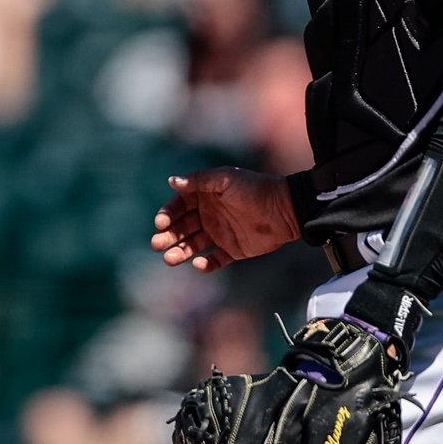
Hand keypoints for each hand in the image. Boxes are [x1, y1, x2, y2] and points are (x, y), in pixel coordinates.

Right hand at [152, 166, 300, 271]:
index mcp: (204, 196)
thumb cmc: (254, 189)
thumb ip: (198, 181)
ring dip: (180, 252)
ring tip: (170, 259)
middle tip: (157, 244)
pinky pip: (214, 260)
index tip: (160, 223)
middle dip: (167, 236)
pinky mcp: (232, 250)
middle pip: (181, 228)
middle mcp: (208, 215)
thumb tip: (171, 181)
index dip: (167, 215)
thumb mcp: (225, 179)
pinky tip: (199, 264)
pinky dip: (205, 264)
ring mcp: (219, 233)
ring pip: (193, 245)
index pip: (178, 206)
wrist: (285, 209)